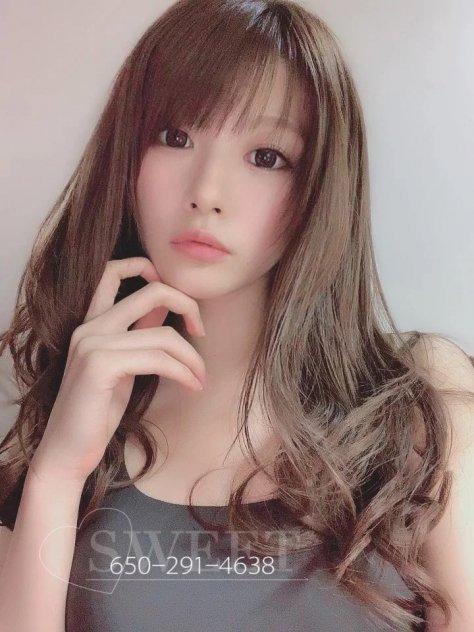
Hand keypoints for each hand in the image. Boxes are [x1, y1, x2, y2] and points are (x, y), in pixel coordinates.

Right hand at [30, 257, 205, 484]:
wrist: (68, 453)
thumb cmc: (96, 413)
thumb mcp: (122, 367)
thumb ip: (138, 336)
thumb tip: (167, 309)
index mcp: (91, 323)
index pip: (112, 271)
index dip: (147, 267)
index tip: (179, 298)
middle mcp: (89, 327)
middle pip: (152, 291)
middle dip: (188, 306)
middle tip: (202, 333)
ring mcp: (92, 344)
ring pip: (164, 334)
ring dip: (192, 357)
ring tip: (200, 377)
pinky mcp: (100, 365)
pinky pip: (159, 359)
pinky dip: (183, 372)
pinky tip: (192, 386)